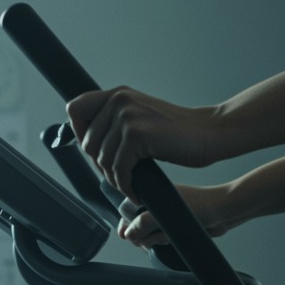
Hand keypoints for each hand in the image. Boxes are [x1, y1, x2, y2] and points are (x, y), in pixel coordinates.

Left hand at [66, 87, 226, 203]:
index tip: (95, 152)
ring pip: (102, 159)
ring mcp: (127, 115)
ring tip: (130, 185)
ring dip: (115, 179)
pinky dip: (126, 186)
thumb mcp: (142, 118)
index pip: (75, 109)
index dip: (78, 134)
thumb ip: (117, 122)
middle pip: (87, 143)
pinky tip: (136, 190)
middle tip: (119, 176)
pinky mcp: (137, 134)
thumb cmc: (178, 133)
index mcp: (117, 94)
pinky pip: (118, 169)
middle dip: (101, 165)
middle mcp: (118, 100)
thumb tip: (88, 143)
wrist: (209, 134)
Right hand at [117, 183, 241, 248]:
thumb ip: (144, 223)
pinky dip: (163, 242)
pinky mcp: (173, 227)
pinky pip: (160, 239)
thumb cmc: (200, 205)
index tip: (129, 234)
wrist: (223, 212)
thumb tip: (127, 234)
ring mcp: (164, 217)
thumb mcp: (168, 214)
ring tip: (166, 236)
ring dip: (153, 240)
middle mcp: (155, 205)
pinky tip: (172, 240)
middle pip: (135, 225)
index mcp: (150, 194)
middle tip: (151, 237)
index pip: (126, 210)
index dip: (126, 224)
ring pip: (147, 235)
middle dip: (141, 235)